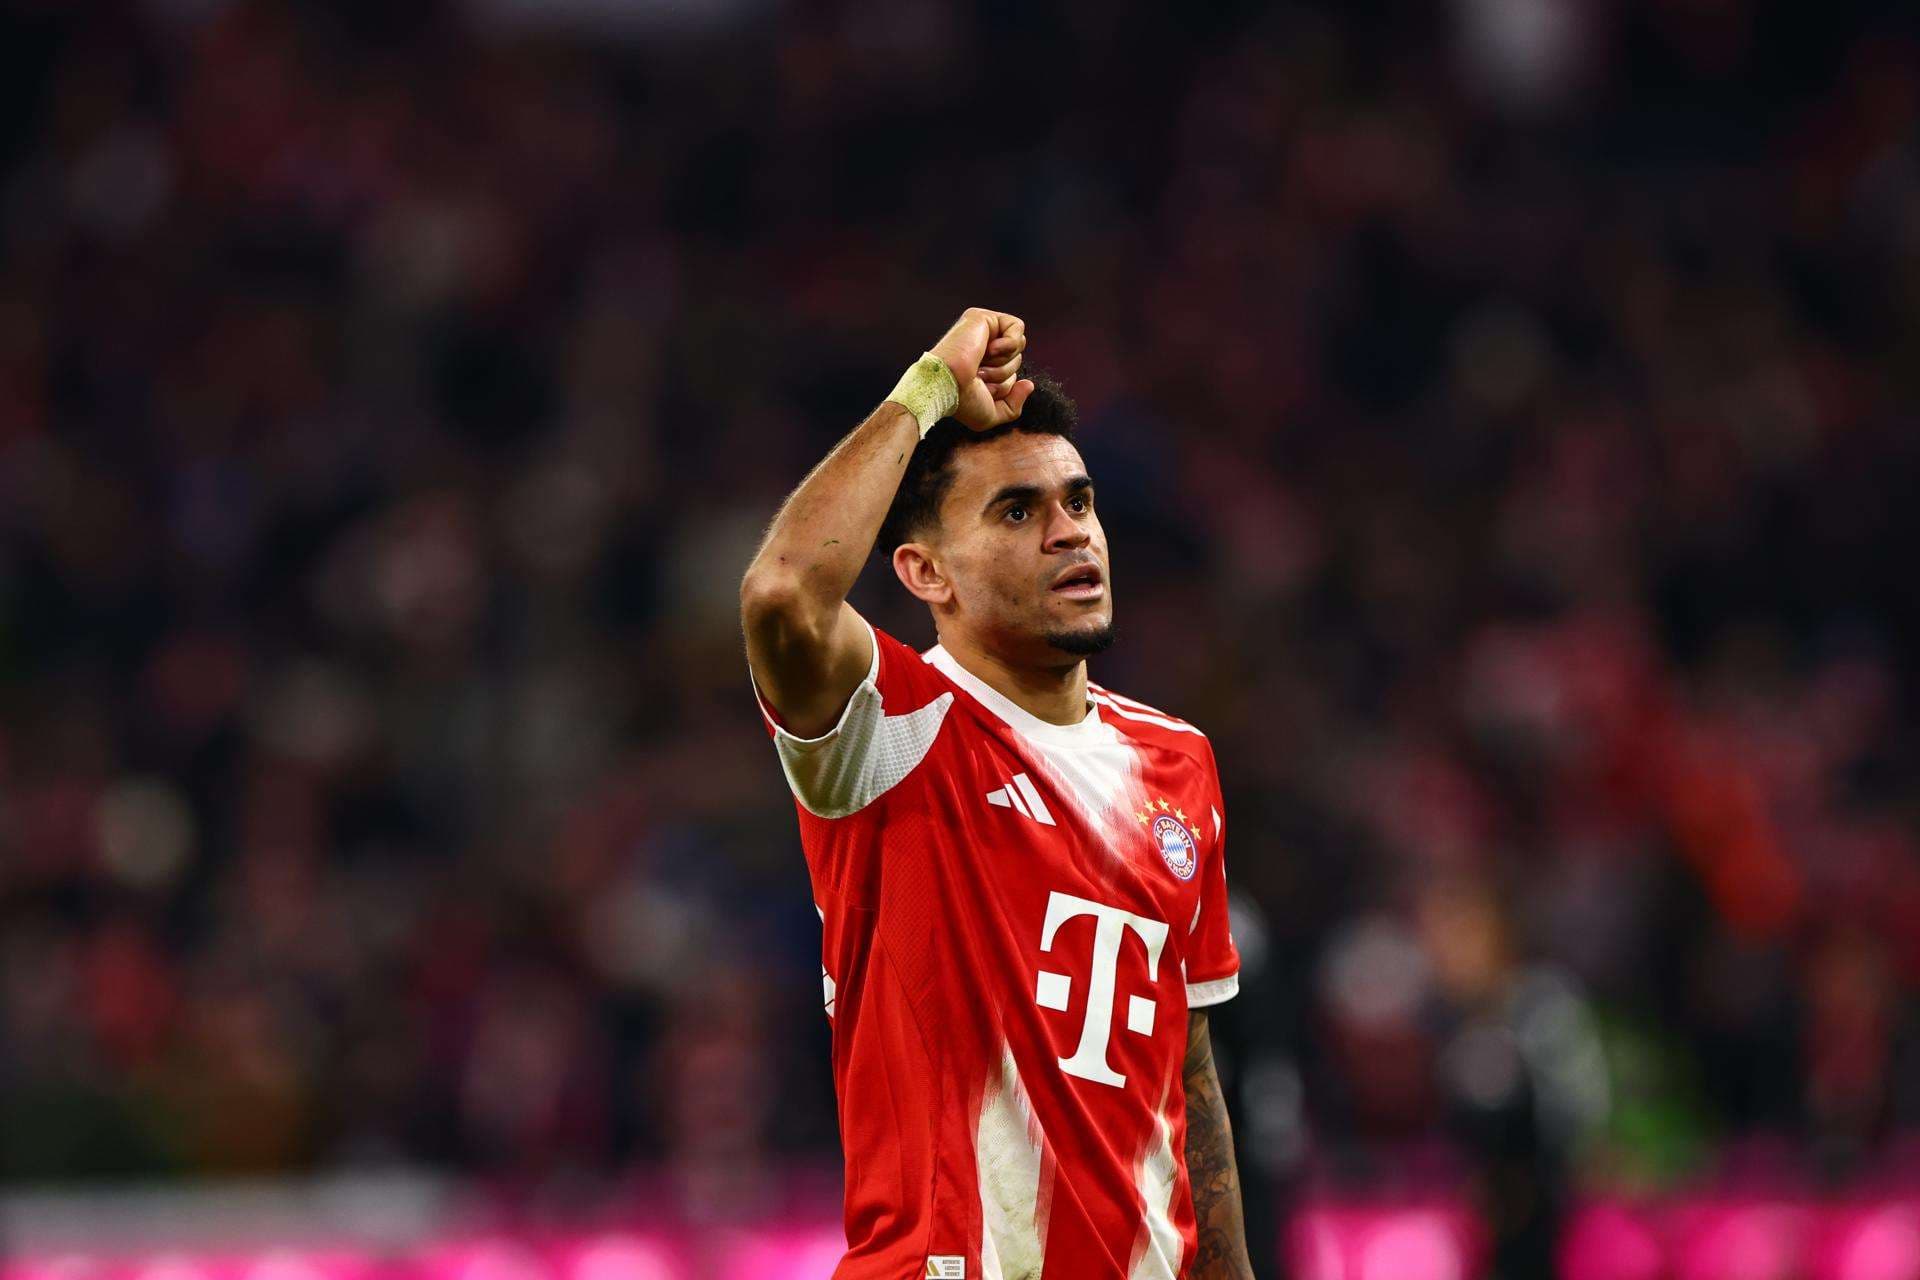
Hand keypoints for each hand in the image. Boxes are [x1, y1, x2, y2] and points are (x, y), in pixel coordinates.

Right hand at [928, 307, 1034, 430]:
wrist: (947, 385)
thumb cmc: (962, 402)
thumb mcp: (991, 414)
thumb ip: (1014, 406)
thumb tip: (1028, 384)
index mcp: (979, 367)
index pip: (1011, 374)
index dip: (1003, 387)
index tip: (980, 388)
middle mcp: (979, 348)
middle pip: (1017, 360)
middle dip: (1004, 374)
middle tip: (980, 376)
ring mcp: (980, 331)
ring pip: (1019, 345)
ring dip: (1004, 362)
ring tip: (980, 365)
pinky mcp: (982, 317)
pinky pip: (1017, 327)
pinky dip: (1009, 344)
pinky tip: (989, 348)